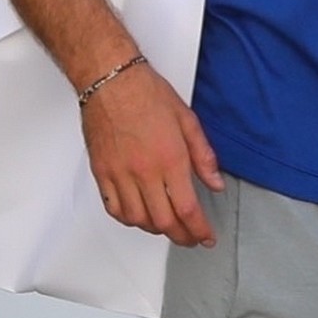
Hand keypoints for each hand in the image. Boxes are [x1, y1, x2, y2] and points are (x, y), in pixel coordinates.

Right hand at [81, 61, 223, 245]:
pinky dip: (128, 219)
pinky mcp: (101, 172)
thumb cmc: (146, 93)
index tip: (206, 238)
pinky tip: (138, 216)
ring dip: (155, 229)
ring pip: (138, 219)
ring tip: (167, 226)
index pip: (188, 209)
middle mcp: (144, 171)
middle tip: (190, 239)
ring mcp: (120, 173)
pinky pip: (114, 207)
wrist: (109, 79)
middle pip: (164, 221)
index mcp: (170, 159)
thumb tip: (215, 183)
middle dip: (181, 236)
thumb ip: (204, 156)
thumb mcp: (187, 120)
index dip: (199, 230)